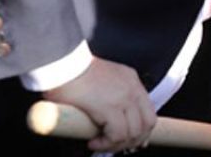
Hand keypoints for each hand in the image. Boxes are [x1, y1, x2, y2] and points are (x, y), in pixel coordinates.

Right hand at [41, 57, 155, 153]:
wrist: (62, 63)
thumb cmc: (71, 72)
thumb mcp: (100, 80)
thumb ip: (108, 96)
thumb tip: (104, 120)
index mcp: (130, 80)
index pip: (148, 109)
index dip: (143, 129)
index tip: (135, 141)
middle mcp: (132, 88)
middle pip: (148, 123)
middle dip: (135, 140)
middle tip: (117, 147)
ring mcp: (124, 98)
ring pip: (135, 132)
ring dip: (119, 145)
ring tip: (101, 144)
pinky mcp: (110, 108)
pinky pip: (118, 135)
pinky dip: (106, 144)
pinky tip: (93, 142)